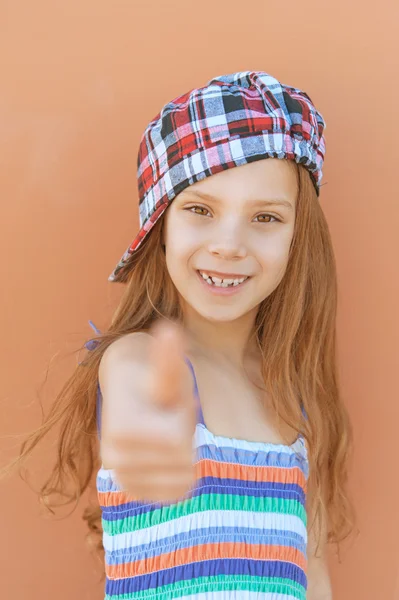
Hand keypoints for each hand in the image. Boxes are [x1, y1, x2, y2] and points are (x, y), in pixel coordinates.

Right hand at [101, 319, 196, 503]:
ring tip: (167, 435)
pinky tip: (170, 458)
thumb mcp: (166, 370)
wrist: (130, 402)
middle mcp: (113, 459)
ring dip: (184, 457)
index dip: (184, 419)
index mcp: (121, 429)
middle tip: (169, 420)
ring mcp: (121, 479)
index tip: (169, 406)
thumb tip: (170, 329)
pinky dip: (182, 478)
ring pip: (182, 481)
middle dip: (186, 439)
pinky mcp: (132, 493)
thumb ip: (169, 355)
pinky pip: (176, 496)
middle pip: (182, 462)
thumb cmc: (154, 382)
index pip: (178, 441)